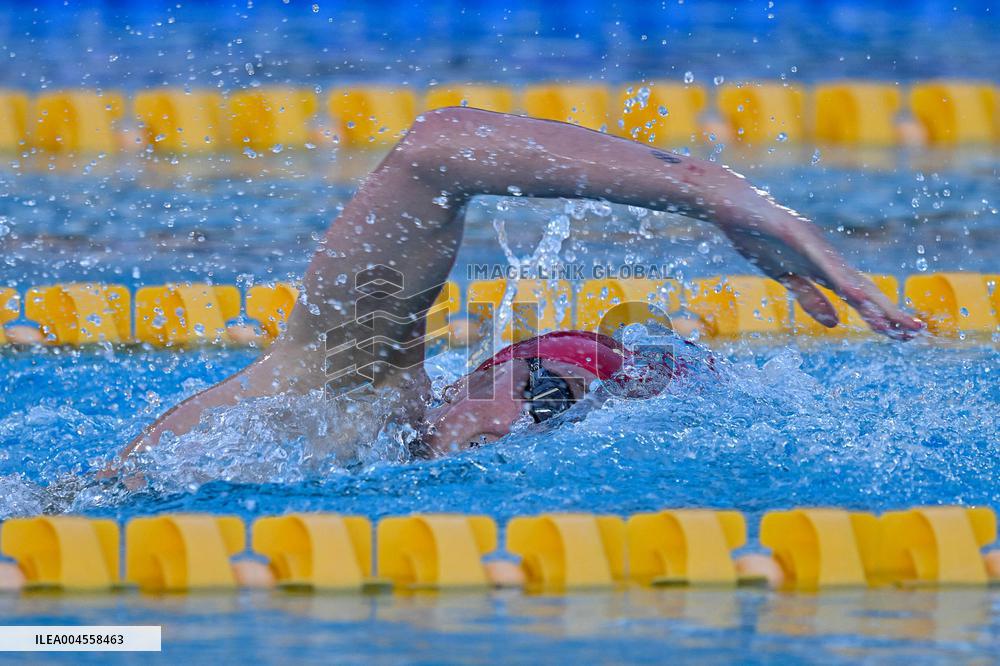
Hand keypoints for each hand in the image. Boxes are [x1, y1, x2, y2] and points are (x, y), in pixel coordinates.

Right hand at [718, 207, 923, 339]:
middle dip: (889, 312)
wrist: (733, 204)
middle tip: (916, 333)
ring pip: (847, 278)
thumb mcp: (785, 277)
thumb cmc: (757, 238)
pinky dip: (838, 279)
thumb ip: (810, 298)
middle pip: (863, 289)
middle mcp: (827, 257)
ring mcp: (814, 246)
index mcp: (824, 268)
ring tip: (892, 321)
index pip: (860, 296)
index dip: (882, 315)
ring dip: (871, 301)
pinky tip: (854, 294)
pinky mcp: (796, 236)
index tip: (904, 335)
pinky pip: (819, 261)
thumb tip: (836, 325)